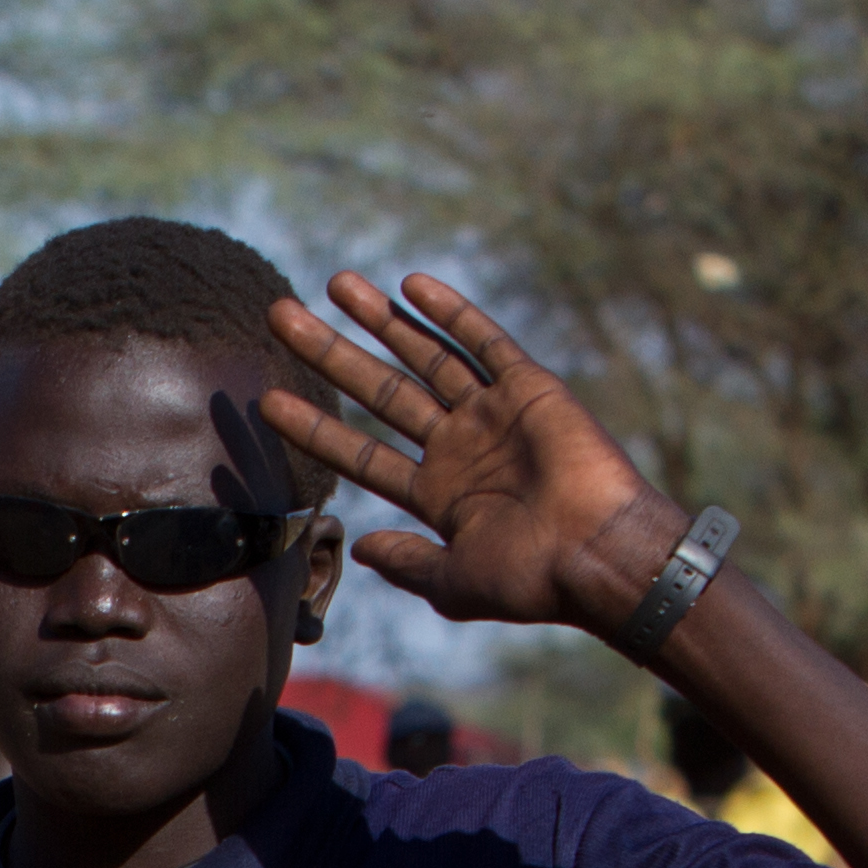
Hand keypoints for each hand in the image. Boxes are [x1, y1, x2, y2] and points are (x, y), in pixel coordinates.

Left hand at [262, 271, 689, 639]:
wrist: (599, 556)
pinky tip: (410, 286)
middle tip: (279, 316)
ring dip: (380, 321)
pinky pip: (483, 342)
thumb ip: (407, 564)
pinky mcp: (529, 389)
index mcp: (438, 495)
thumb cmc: (531, 580)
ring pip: (424, 357)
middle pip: (381, 392)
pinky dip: (449, 312)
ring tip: (334, 284)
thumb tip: (361, 548)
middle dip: (329, 353)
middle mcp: (459, 448)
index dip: (315, 428)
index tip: (269, 401)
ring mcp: (492, 415)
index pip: (360, 454)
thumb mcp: (454, 584)